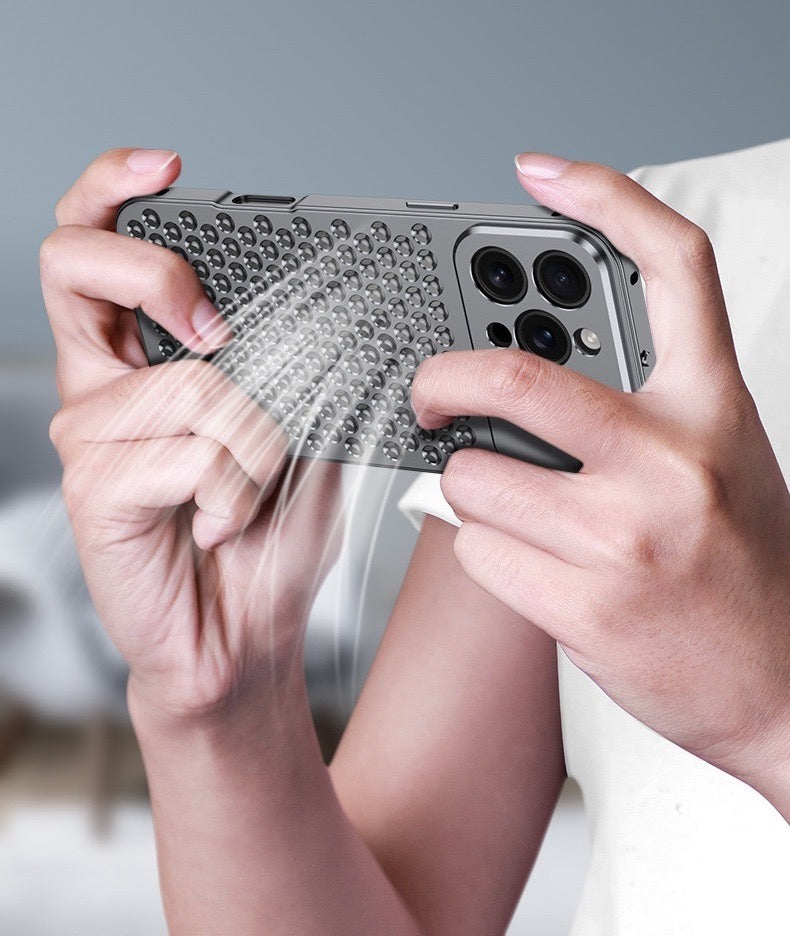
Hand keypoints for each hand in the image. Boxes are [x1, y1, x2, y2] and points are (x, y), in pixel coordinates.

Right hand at [42, 149, 342, 719]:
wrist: (245, 631)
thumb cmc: (266, 536)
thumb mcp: (302, 435)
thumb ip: (295, 372)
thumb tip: (324, 311)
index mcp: (143, 359)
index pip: (98, 248)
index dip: (113, 190)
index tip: (167, 165)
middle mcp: (102, 386)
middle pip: (76, 267)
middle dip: (157, 272)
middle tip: (218, 329)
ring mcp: (89, 437)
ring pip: (190, 384)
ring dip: (256, 444)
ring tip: (249, 493)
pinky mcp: (92, 490)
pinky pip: (190, 451)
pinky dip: (237, 491)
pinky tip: (222, 525)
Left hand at [411, 154, 789, 813]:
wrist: (779, 681)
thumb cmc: (741, 562)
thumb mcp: (718, 454)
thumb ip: (638, 408)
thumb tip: (516, 385)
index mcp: (710, 406)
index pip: (671, 266)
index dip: (605, 199)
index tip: (545, 175)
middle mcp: (671, 458)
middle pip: (512, 376)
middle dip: (441, 380)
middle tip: (431, 392)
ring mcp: (625, 534)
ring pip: (473, 479)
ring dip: (470, 491)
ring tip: (515, 508)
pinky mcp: (584, 604)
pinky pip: (477, 551)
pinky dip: (484, 551)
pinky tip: (531, 564)